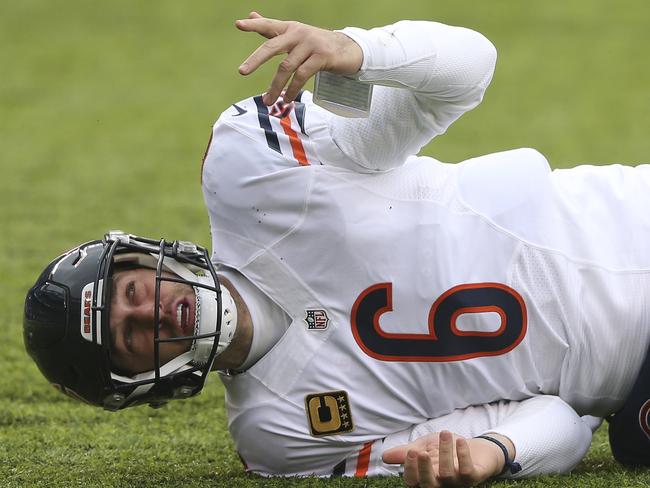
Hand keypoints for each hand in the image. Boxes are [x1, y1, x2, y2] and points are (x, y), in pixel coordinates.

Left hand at [235, 12, 362, 104]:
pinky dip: (292, 89)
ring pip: (287, 67)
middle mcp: (299, 33)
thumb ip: (272, 29)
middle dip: (256, 59)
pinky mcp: (322, 57)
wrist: (348, 49)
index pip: (269, 25)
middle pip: (273, 46)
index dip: (254, 25)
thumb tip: (250, 14)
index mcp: (290, 28)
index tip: (238, 24)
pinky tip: (287, 99)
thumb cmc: (316, 44)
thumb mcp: (294, 34)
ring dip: (276, 86)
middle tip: (242, 71)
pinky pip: (302, 75)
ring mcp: (311, 44)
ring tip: (268, 101)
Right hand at [382, 430, 503, 486]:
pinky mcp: (473, 477)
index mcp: (425, 478)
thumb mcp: (422, 448)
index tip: (411, 451)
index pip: (413, 481)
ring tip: (444, 433)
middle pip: (429, 485)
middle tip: (420, 451)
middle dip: (423, 469)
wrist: (471, 449)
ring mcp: (457, 483)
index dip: (410, 468)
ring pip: (448, 474)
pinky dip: (463, 454)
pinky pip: (467, 470)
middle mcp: (440, 484)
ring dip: (444, 452)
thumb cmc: (443, 451)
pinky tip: (459, 440)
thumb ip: (406, 453)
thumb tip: (384, 456)